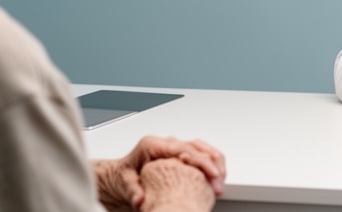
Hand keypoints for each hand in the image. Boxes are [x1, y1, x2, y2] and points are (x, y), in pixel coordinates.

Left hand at [95, 136, 225, 210]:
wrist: (121, 175)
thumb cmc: (124, 176)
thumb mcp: (125, 184)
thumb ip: (133, 191)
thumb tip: (140, 199)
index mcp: (153, 145)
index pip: (183, 148)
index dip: (201, 161)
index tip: (212, 174)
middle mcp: (166, 143)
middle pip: (197, 146)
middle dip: (212, 165)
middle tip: (218, 185)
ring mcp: (175, 147)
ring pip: (203, 148)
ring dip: (215, 164)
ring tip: (220, 184)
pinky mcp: (181, 154)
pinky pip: (201, 155)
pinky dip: (211, 165)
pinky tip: (216, 180)